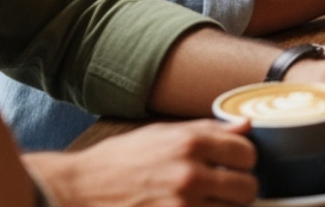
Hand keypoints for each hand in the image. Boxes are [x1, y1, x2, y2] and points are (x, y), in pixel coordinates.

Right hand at [32, 120, 259, 206]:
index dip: (244, 160)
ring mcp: (182, 206)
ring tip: (208, 201)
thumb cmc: (118, 161)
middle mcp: (190, 174)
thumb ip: (207, 130)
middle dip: (240, 189)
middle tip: (225, 189)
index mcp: (190, 143)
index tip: (234, 165)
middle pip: (247, 188)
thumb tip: (245, 126)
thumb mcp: (161, 133)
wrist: (77, 190)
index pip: (247, 154)